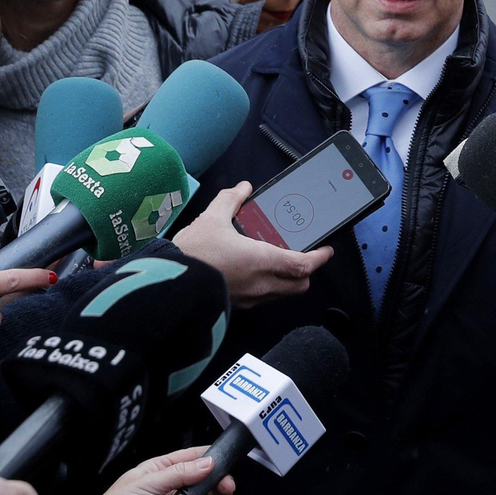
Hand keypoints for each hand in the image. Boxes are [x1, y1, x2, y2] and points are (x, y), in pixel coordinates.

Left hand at [84, 447, 233, 494]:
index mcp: (164, 468)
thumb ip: (179, 471)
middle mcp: (173, 487)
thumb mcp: (147, 482)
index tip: (227, 466)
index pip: (195, 457)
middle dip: (214, 486)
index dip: (214, 460)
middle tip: (224, 490)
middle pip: (205, 482)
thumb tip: (207, 462)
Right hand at [174, 184, 331, 307]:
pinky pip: (262, 299)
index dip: (319, 258)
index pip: (303, 265)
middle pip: (299, 285)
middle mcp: (261, 284)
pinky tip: (253, 273)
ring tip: (278, 262)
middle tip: (303, 256)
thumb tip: (244, 188)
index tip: (326, 250)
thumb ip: (231, 200)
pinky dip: (267, 287)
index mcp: (262, 261)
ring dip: (286, 280)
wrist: (169, 286)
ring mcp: (249, 300)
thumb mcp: (212, 218)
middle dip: (306, 272)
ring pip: (281, 294)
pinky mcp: (236, 306)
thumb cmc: (193, 254)